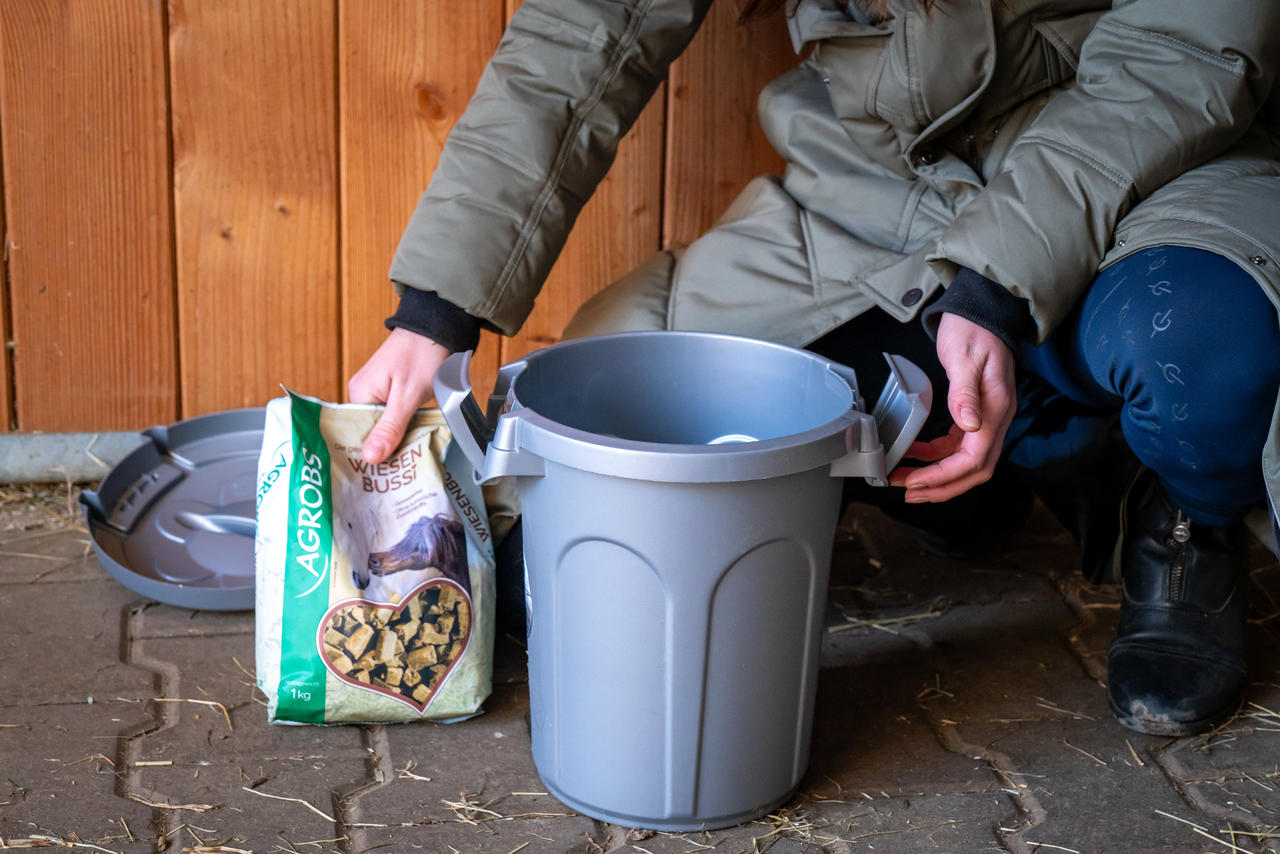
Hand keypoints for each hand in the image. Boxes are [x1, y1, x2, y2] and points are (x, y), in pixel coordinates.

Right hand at [348, 328, 450, 463]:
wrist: (439, 328)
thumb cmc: (422, 354)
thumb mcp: (408, 395)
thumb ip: (390, 427)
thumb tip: (370, 457)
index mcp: (360, 393)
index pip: (355, 435)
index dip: (368, 455)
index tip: (379, 475)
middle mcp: (364, 394)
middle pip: (370, 433)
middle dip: (385, 451)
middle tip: (399, 473)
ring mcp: (379, 393)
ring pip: (385, 427)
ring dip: (397, 441)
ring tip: (408, 464)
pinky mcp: (394, 392)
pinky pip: (395, 418)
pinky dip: (405, 428)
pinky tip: (414, 441)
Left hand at [889, 313, 1015, 501]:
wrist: (981, 313)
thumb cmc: (972, 331)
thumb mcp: (964, 356)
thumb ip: (965, 392)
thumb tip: (969, 426)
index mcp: (996, 409)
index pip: (975, 459)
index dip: (945, 477)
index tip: (916, 482)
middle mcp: (996, 419)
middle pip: (975, 470)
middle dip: (942, 487)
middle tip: (908, 492)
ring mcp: (987, 418)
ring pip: (966, 462)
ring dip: (937, 476)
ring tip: (906, 481)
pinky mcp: (975, 415)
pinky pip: (958, 446)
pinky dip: (936, 455)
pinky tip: (915, 454)